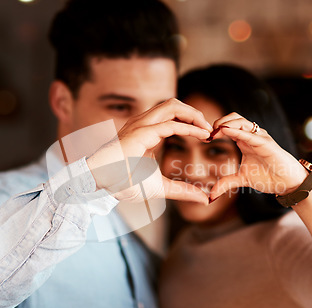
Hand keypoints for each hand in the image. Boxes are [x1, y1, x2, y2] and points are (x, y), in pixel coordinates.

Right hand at [86, 98, 212, 203]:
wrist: (100, 183)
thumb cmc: (122, 182)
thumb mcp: (160, 188)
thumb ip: (182, 191)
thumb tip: (204, 199)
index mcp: (146, 131)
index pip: (173, 115)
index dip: (192, 122)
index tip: (207, 136)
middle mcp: (144, 123)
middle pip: (174, 104)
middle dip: (195, 113)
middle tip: (211, 129)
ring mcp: (141, 125)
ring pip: (173, 106)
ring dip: (194, 115)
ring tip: (208, 130)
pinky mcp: (141, 133)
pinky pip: (170, 125)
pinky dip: (188, 128)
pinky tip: (201, 136)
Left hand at [208, 113, 307, 200]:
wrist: (288, 182)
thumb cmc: (268, 176)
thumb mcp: (242, 179)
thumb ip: (227, 183)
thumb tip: (211, 195)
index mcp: (244, 141)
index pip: (228, 126)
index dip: (216, 129)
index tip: (204, 138)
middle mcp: (252, 136)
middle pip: (234, 118)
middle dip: (219, 121)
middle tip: (208, 133)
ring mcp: (260, 138)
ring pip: (242, 122)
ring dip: (226, 123)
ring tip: (215, 130)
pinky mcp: (267, 144)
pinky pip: (251, 135)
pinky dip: (238, 131)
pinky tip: (226, 130)